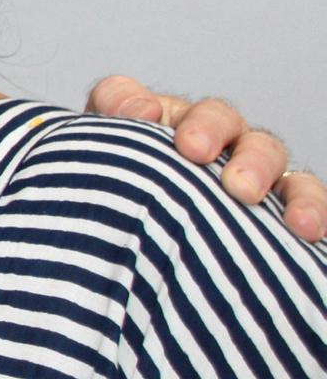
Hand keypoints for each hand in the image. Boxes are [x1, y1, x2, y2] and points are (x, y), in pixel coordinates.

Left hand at [89, 75, 324, 241]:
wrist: (131, 276)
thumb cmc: (109, 226)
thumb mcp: (84, 193)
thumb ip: (75, 163)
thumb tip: (107, 122)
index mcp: (146, 132)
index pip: (132, 102)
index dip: (129, 103)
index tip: (139, 118)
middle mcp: (202, 145)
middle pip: (215, 117)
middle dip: (209, 128)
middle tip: (195, 152)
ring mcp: (246, 176)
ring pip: (266, 152)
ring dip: (261, 167)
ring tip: (246, 193)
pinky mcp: (281, 214)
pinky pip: (307, 201)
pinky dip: (313, 209)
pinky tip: (306, 230)